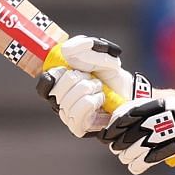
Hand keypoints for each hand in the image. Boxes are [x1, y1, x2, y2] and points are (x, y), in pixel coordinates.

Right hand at [36, 35, 152, 136]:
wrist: (129, 92)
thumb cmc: (111, 75)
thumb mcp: (100, 53)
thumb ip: (83, 46)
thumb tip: (66, 49)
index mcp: (60, 83)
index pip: (45, 83)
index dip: (53, 76)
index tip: (67, 69)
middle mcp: (60, 101)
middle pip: (56, 90)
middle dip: (79, 78)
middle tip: (92, 78)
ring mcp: (68, 116)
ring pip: (68, 101)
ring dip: (89, 89)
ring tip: (99, 89)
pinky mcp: (78, 128)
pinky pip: (78, 113)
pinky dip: (93, 101)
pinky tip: (100, 100)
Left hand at [99, 95, 174, 173]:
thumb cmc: (174, 116)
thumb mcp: (159, 106)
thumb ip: (140, 111)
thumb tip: (113, 122)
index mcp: (152, 106)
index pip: (123, 117)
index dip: (111, 128)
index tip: (105, 134)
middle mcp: (156, 119)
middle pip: (125, 137)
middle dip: (117, 145)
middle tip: (116, 147)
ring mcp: (163, 134)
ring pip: (132, 151)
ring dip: (126, 156)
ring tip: (126, 157)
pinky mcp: (169, 148)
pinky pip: (145, 161)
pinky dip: (137, 165)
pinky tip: (135, 166)